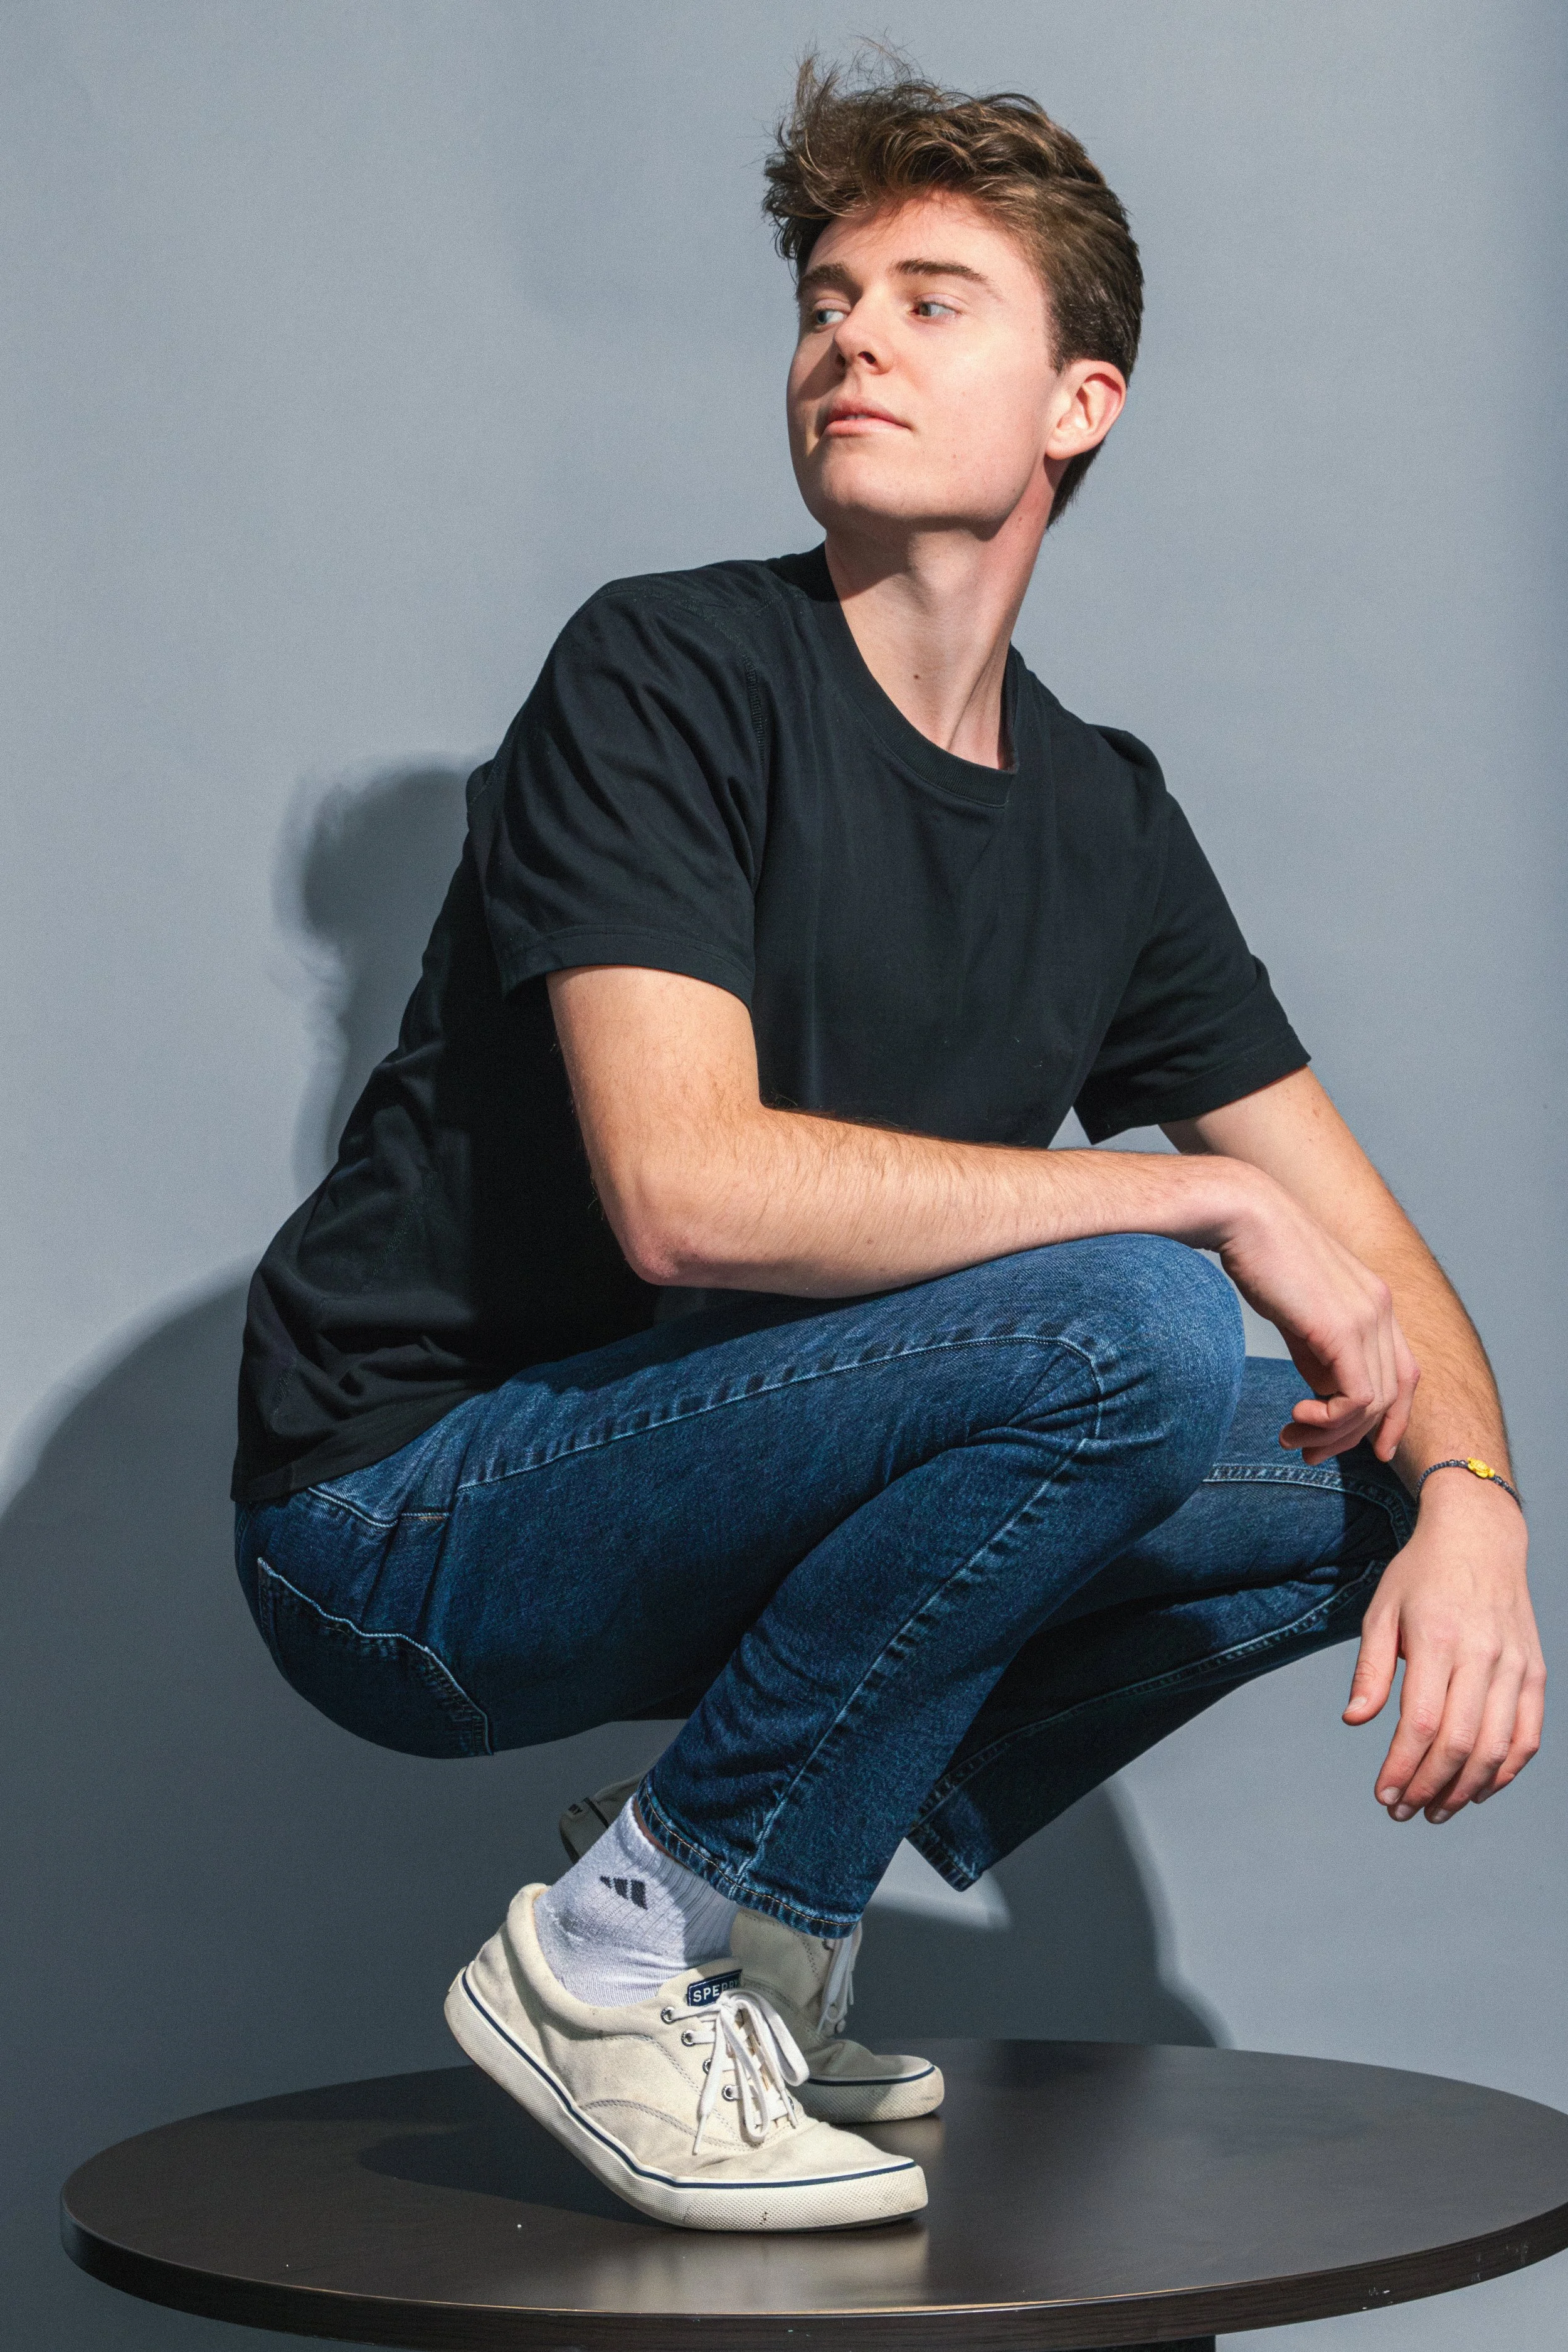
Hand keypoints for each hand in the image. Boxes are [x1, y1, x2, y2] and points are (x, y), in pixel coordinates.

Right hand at [1215, 1173, 1419, 1462]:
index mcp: (1376, 1303)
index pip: (1404, 1374)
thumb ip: (1318, 1352)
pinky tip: (1296, 1416)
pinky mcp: (1344, 1329)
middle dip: (1352, 1436)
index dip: (1391, 1418)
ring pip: (1374, 1403)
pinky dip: (1330, 1421)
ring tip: (1292, 1437)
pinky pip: (1357, 1397)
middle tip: (1306, 1452)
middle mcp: (1382, 1310)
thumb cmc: (1260, 1257)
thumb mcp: (1298, 1313)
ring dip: (1333, 1434)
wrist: (1244, 1216)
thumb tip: (1325, 1393)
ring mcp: (1368, 1318)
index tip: (1363, 1448)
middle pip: (1392, 1396)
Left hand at [1343, 1475, 1542, 1819]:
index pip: (1422, 1723)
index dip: (1403, 1768)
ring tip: (1436, 1811)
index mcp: (1438, 1638)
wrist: (1479, 1538)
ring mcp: (1515, 1665)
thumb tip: (1354, 1719)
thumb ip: (1369, 1669)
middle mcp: (1482, 1655)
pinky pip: (1527, 1735)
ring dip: (1465, 1790)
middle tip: (1403, 1811)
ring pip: (1496, 1748)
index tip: (1384, 1794)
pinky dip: (1506, 1770)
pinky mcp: (1534, 1672)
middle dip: (1429, 1788)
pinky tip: (1478, 1789)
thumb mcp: (1381, 1611)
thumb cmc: (1421, 1576)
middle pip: (1460, 1744)